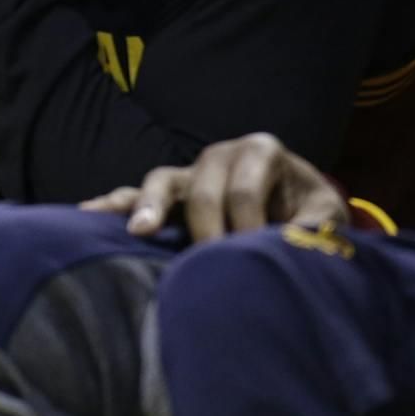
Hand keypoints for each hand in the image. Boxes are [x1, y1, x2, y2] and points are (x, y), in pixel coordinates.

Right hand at [82, 133, 348, 243]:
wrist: (299, 199)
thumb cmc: (311, 207)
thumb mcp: (326, 212)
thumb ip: (315, 225)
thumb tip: (296, 243)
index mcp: (260, 150)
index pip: (243, 193)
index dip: (246, 230)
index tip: (251, 265)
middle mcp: (219, 153)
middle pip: (201, 189)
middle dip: (202, 229)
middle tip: (206, 264)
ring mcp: (191, 169)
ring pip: (161, 181)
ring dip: (147, 207)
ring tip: (137, 231)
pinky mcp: (172, 189)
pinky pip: (137, 192)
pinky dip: (114, 203)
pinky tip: (88, 214)